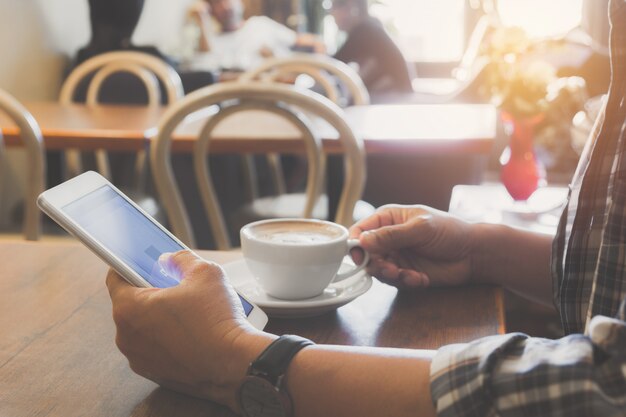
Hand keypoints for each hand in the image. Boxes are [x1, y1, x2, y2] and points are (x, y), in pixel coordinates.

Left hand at [106, 250, 272, 411]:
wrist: (235, 364)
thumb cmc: (217, 320)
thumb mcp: (204, 271)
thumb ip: (181, 258)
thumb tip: (169, 260)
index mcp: (129, 308)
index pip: (116, 277)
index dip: (131, 265)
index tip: (143, 263)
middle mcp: (126, 337)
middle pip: (131, 304)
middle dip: (151, 293)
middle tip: (176, 287)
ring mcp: (139, 359)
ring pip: (143, 328)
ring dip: (159, 318)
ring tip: (188, 311)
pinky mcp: (154, 374)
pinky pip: (155, 348)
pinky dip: (167, 339)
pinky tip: (191, 332)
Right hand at [349, 205, 475, 288]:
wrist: (473, 254)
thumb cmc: (449, 231)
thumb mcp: (420, 228)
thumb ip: (391, 235)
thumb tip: (362, 240)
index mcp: (387, 219)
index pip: (360, 230)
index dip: (355, 244)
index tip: (359, 257)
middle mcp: (387, 238)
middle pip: (365, 254)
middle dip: (376, 265)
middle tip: (391, 270)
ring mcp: (396, 256)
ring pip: (378, 270)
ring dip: (391, 276)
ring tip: (408, 275)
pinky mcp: (404, 272)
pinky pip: (394, 282)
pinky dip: (405, 282)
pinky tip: (421, 279)